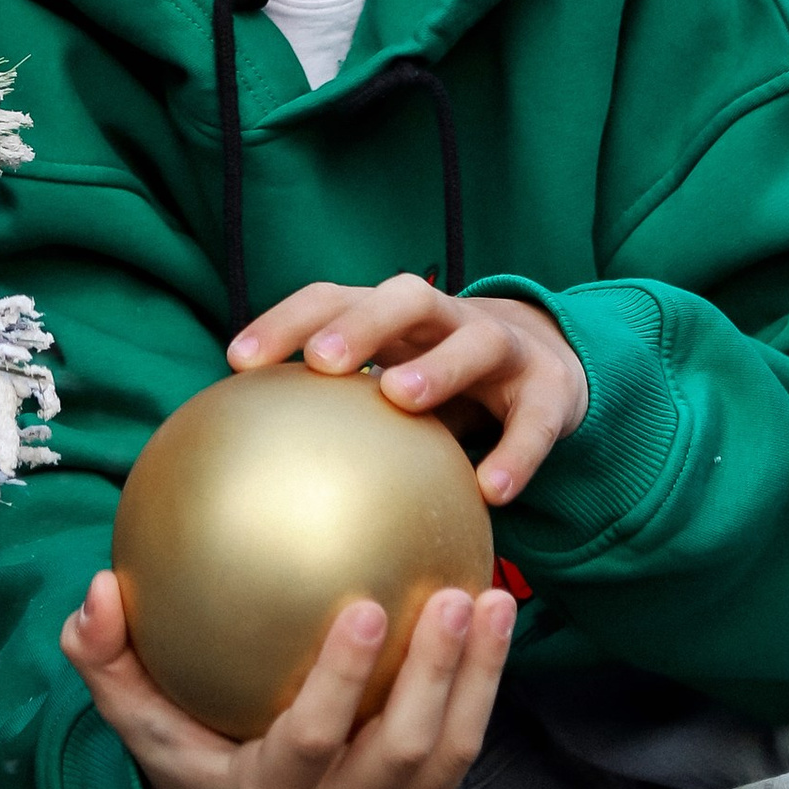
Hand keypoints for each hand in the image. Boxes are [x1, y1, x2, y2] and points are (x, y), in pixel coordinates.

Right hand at [62, 563, 513, 788]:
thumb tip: (97, 589)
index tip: (365, 606)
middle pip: (401, 750)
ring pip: (448, 755)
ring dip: (478, 678)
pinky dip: (483, 690)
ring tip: (494, 598)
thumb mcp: (138, 720)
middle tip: (455, 593)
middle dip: (435, 675)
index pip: (312, 741)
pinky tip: (496, 619)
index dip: (342, 682)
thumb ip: (106, 659)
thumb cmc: (187, 760)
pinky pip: (461, 755)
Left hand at [232, 275, 590, 509]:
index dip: (286, 319)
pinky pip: (533, 420)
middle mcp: (449, 319)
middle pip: (404, 298)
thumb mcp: (396, 387)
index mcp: (397, 317)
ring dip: (437, 365)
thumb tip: (253, 477)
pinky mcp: (550, 390)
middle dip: (361, 322)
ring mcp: (505, 348)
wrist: (551, 370)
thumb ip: (340, 418)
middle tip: (321, 362)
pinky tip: (491, 491)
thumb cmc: (445, 386)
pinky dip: (515, 452)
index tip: (238, 360)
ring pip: (473, 340)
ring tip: (401, 396)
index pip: (334, 298)